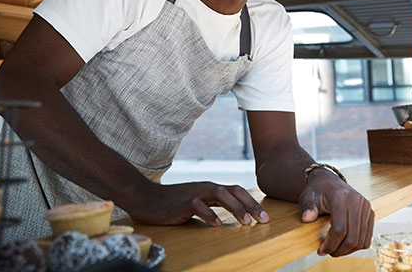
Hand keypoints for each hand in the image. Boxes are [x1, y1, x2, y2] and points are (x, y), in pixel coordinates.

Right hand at [128, 181, 269, 226]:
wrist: (146, 198)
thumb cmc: (171, 204)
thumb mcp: (196, 204)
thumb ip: (211, 208)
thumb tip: (229, 220)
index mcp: (210, 188)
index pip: (237, 191)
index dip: (253, 202)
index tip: (266, 217)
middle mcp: (205, 187)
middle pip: (234, 191)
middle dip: (251, 205)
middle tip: (264, 220)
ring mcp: (194, 193)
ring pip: (219, 194)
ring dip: (235, 208)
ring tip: (246, 222)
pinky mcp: (182, 202)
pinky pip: (198, 205)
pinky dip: (209, 214)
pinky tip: (217, 224)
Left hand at [299, 168, 374, 256]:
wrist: (329, 181)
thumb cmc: (318, 191)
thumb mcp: (308, 197)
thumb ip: (307, 208)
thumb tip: (306, 218)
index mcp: (340, 196)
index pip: (339, 229)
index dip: (330, 244)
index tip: (321, 250)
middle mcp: (356, 201)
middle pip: (352, 237)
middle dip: (339, 250)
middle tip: (328, 252)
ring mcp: (365, 207)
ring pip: (361, 240)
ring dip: (348, 250)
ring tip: (335, 249)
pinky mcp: (370, 213)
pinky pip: (367, 237)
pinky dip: (356, 245)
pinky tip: (344, 244)